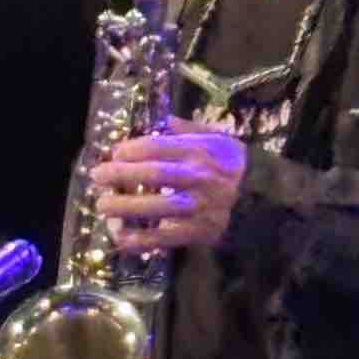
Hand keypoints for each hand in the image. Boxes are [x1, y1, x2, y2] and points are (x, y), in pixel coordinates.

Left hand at [90, 115, 246, 249]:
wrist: (260, 197)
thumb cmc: (230, 163)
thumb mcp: (215, 137)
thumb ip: (186, 128)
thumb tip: (158, 118)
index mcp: (201, 151)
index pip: (160, 147)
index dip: (133, 150)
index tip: (114, 152)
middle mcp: (200, 178)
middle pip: (156, 175)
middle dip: (122, 175)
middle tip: (97, 175)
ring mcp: (200, 207)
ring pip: (159, 207)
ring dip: (127, 207)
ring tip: (102, 205)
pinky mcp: (200, 232)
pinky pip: (166, 238)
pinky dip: (142, 240)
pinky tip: (120, 236)